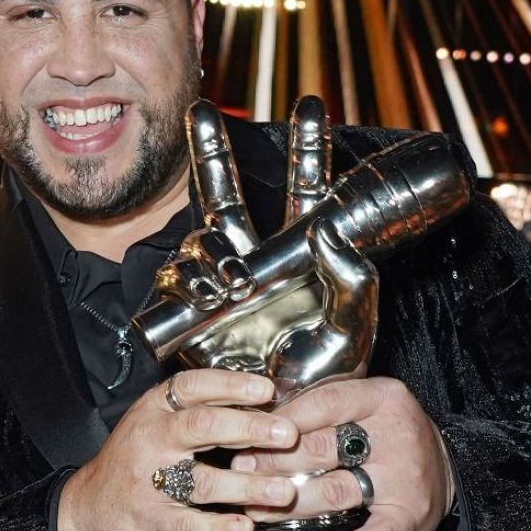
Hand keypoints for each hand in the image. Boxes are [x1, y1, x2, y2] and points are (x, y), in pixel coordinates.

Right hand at [58, 369, 299, 530]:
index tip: (267, 390)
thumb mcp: (154, 423)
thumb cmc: (133, 461)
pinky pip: (190, 523)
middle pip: (203, 426)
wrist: (87, 509)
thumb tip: (260, 402)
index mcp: (154, 409)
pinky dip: (219, 527)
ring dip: (247, 486)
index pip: (194, 386)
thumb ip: (197, 412)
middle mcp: (151, 438)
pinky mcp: (152, 519)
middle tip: (286, 434)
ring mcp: (150, 480)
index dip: (232, 386)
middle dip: (249, 428)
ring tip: (282, 490)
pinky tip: (245, 527)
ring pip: (204, 480)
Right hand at [154, 98, 377, 407]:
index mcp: (302, 255)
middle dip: (211, 152)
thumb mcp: (354, 326)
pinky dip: (187, 281)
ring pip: (201, 237)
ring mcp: (222, 285)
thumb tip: (329, 229)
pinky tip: (207, 297)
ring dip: (211, 248)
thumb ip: (353, 278)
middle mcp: (258, 260)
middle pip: (228, 195)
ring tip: (234, 281)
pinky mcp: (193, 314)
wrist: (288, 426)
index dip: (307, 149)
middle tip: (198, 109)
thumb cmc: (332, 376)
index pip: (305, 191)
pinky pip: (176, 282)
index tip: (311, 104)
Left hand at [231, 377, 455, 530]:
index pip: (324, 402)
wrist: (446, 473)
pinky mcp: (408, 516)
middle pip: (322, 448)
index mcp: (383, 398)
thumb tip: (262, 415)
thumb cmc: (392, 435)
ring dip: (290, 502)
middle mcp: (395, 435)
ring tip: (257, 508)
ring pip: (334, 491)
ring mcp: (403, 478)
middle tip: (241, 469)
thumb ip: (326, 406)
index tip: (250, 430)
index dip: (282, 419)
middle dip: (274, 461)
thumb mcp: (369, 405)